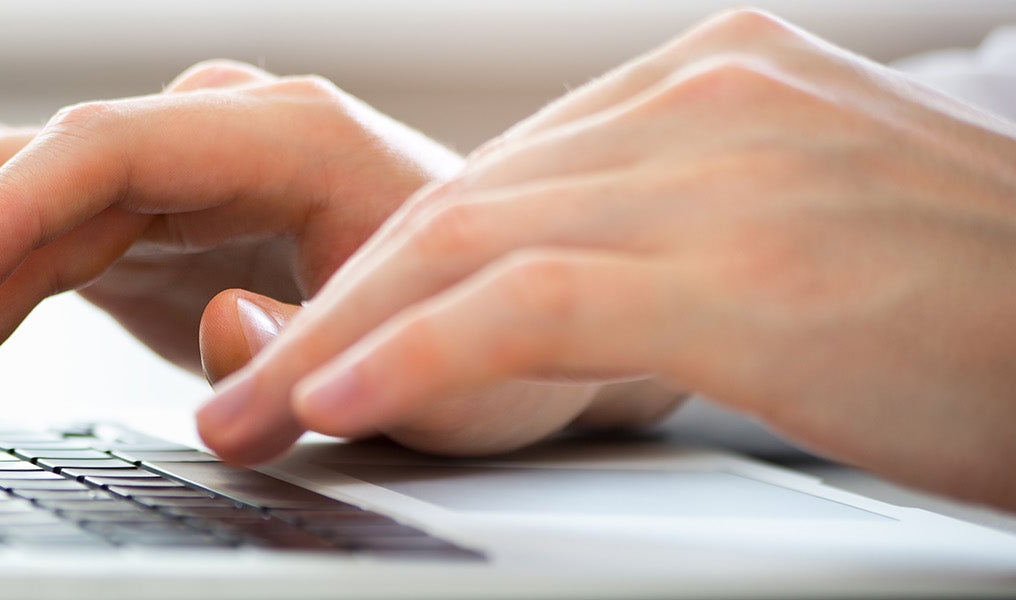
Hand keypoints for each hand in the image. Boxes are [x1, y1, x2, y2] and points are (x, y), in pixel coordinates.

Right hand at [0, 60, 465, 462]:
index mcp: (279, 135)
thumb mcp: (445, 367)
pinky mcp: (116, 226)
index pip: (98, 151)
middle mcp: (197, 133)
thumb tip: (217, 321)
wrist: (511, 324)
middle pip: (9, 178)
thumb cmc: (490, 338)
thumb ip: (322, 344)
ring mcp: (148, 175)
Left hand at [224, 9, 1015, 509]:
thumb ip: (690, 231)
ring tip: (252, 423)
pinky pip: (528, 303)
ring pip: (465, 242)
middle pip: (462, 199)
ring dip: (337, 342)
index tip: (308, 343)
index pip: (505, 175)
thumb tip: (563, 294)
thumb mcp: (817, 240)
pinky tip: (337, 405)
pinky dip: (417, 355)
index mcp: (720, 77)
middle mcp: (709, 94)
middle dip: (335, 308)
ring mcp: (726, 165)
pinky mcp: (743, 263)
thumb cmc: (988, 319)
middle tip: (241, 396)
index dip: (387, 272)